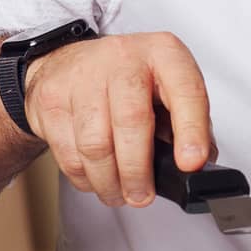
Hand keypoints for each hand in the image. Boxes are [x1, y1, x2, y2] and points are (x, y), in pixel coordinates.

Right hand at [22, 31, 215, 206]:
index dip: (191, 131)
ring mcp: (83, 76)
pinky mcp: (51, 98)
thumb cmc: (129, 80)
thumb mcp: (169, 89)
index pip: (185, 91)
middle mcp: (124, 58)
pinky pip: (67, 152)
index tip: (191, 164)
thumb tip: (199, 164)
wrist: (68, 62)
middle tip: (142, 196)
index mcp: (164, 54)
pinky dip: (84, 177)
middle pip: (131, 122)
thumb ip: (190, 123)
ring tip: (119, 194)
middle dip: (138, 171)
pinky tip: (96, 178)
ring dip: (109, 181)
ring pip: (95, 144)